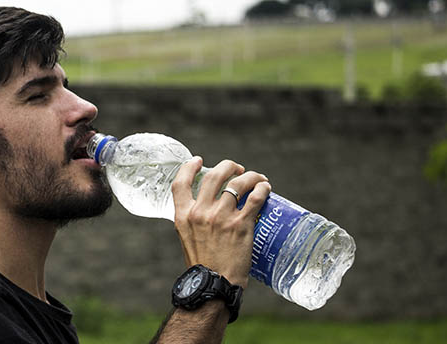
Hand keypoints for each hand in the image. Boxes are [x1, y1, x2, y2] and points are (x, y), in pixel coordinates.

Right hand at [171, 157, 271, 287]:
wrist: (214, 285)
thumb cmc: (203, 265)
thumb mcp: (187, 238)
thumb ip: (193, 221)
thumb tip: (206, 209)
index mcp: (183, 216)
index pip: (180, 183)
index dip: (189, 167)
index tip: (198, 160)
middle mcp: (200, 213)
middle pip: (214, 176)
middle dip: (228, 166)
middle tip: (237, 169)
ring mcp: (221, 217)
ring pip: (237, 183)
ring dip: (250, 176)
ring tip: (257, 178)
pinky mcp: (241, 225)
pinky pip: (255, 198)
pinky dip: (262, 189)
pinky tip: (266, 188)